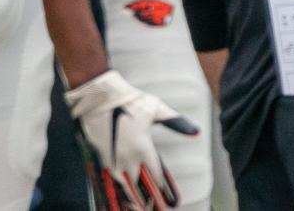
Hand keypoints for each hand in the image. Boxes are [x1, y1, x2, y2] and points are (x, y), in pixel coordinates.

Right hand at [65, 70, 198, 209]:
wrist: (98, 94)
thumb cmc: (128, 99)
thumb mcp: (155, 108)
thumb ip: (175, 122)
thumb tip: (196, 131)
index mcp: (143, 148)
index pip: (156, 174)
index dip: (162, 187)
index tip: (167, 198)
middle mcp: (128, 155)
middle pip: (139, 183)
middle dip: (146, 197)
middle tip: (153, 207)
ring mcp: (113, 155)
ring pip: (123, 182)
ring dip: (130, 193)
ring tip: (136, 204)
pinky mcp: (100, 151)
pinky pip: (109, 173)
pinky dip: (115, 182)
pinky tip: (118, 185)